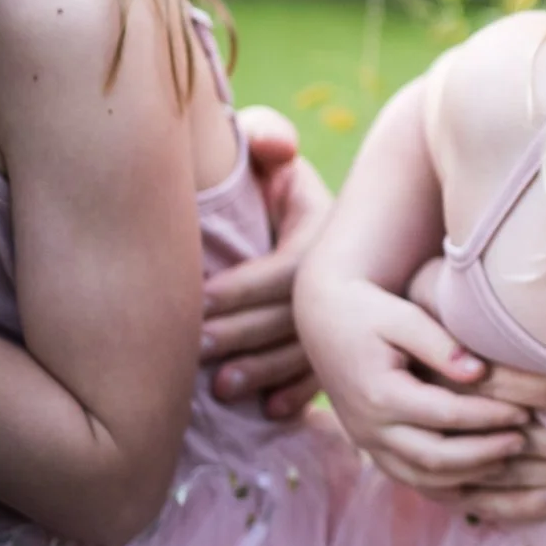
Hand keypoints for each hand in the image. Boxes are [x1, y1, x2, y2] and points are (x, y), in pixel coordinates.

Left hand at [199, 108, 333, 418]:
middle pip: (300, 314)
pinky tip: (272, 410)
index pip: (290, 265)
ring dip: (268, 371)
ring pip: (313, 349)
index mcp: (323, 224)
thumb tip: (275, 152)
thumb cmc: (261, 168)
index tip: (197, 300)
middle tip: (196, 349)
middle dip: (247, 335)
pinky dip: (300, 392)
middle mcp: (342, 268)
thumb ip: (265, 135)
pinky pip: (328, 371)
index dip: (246, 286)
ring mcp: (349, 305)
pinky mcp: (343, 336)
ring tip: (223, 387)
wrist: (277, 195)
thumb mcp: (264, 143)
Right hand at [303, 274, 545, 507]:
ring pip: (428, 483)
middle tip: (526, 442)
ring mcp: (374, 448)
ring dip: (477, 482)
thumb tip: (478, 371)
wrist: (323, 320)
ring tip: (515, 465)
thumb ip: (438, 342)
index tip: (526, 413)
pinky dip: (461, 493)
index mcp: (378, 395)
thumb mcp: (399, 315)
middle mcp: (372, 431)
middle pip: (435, 461)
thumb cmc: (368, 310)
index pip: (442, 415)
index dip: (487, 417)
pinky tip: (500, 494)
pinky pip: (422, 487)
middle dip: (486, 455)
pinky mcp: (381, 454)